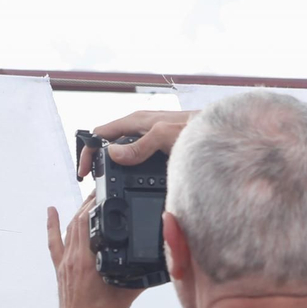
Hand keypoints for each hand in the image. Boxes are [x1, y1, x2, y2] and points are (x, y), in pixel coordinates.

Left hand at [46, 193, 141, 307]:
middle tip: (101, 188)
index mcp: (87, 261)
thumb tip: (161, 263)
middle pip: (78, 220)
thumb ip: (142, 276)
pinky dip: (53, 225)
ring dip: (78, 211)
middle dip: (89, 202)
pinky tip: (51, 210)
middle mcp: (73, 258)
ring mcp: (65, 262)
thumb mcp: (127, 293)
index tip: (106, 191)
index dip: (96, 204)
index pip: (88, 222)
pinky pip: (55, 242)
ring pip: (69, 229)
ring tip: (89, 196)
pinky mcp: (61, 268)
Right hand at [77, 110, 194, 176]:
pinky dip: (129, 171)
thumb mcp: (165, 137)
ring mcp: (150, 138)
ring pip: (122, 152)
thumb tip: (114, 154)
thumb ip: (140, 145)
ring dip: (113, 168)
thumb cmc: (197, 129)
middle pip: (109, 143)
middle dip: (98, 162)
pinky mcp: (159, 148)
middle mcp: (141, 128)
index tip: (84, 173)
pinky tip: (132, 183)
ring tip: (108, 186)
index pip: (100, 134)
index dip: (88, 152)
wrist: (222, 134)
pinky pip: (137, 158)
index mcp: (136, 121)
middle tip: (94, 184)